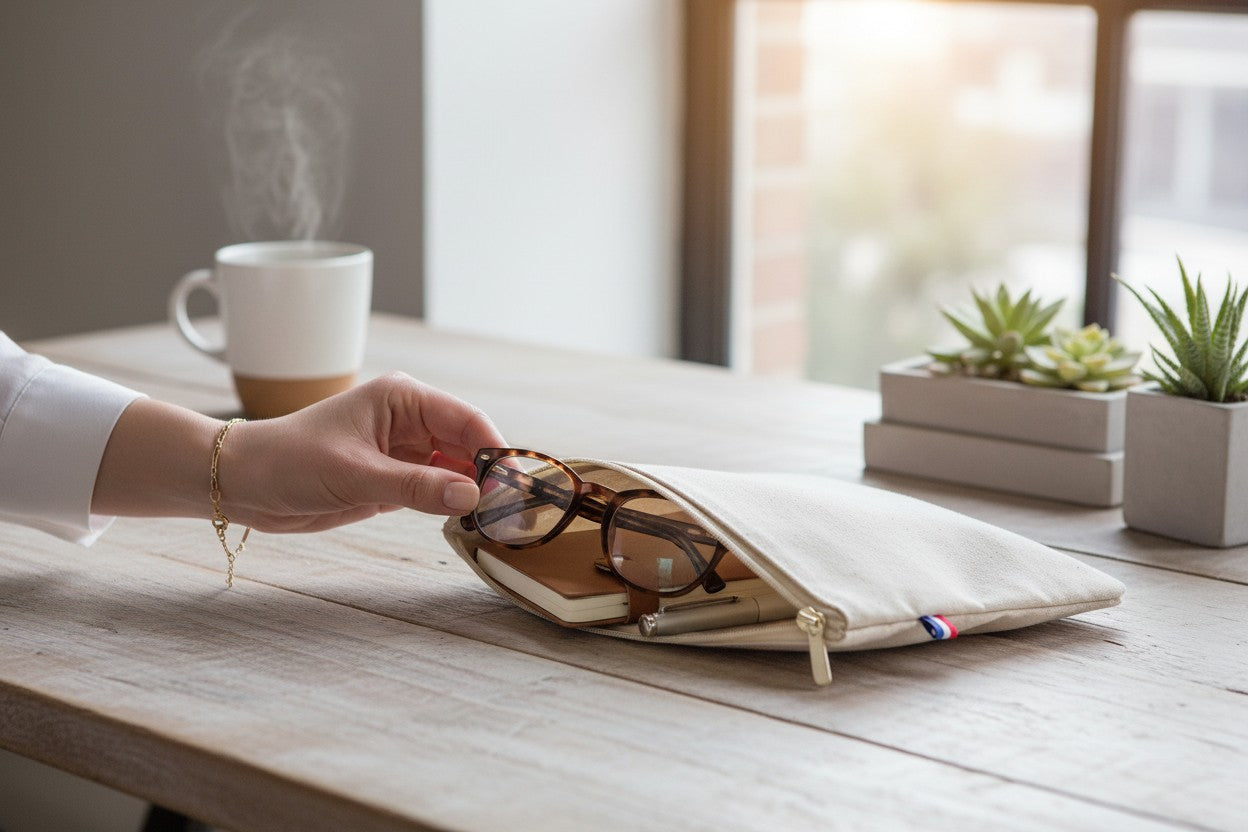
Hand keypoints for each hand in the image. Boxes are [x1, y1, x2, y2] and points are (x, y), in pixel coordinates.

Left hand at [217, 372, 505, 532]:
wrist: (245, 483)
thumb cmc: (289, 461)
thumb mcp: (354, 474)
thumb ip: (415, 486)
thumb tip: (471, 496)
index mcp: (403, 398)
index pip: (467, 420)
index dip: (495, 451)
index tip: (515, 486)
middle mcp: (410, 420)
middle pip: (470, 445)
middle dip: (491, 475)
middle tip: (513, 512)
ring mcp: (405, 450)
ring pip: (458, 470)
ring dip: (475, 493)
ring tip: (498, 521)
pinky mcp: (396, 479)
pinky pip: (438, 490)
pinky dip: (455, 505)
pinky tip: (471, 522)